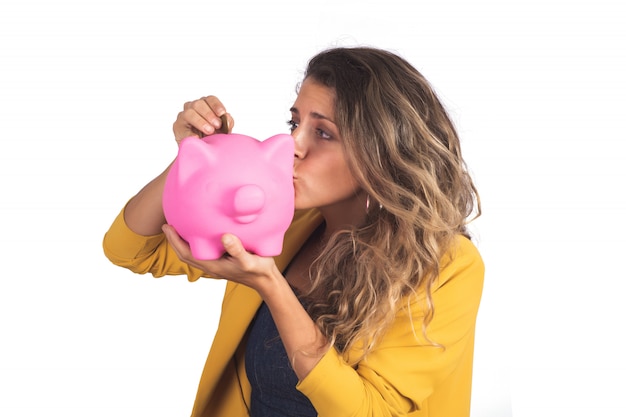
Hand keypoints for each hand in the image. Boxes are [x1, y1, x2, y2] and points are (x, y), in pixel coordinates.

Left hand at [161, 224, 280, 293]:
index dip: (175, 241)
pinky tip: (203, 229)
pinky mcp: (223, 259)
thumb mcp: (249, 261)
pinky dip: (198, 240)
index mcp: (212, 265)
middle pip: (185, 253)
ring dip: (184, 240)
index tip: (167, 226)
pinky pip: (205, 249)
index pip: (186, 253)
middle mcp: (211, 264)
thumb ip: (237, 250)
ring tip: (181, 225)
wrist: (266, 280)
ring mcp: (216, 262)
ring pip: (194, 252)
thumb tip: (224, 237)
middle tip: (168, 223)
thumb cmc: (258, 271)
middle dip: (175, 240)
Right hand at [173, 95, 234, 144]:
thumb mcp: (222, 130)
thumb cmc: (212, 137)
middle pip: (199, 104)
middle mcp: (193, 107)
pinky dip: (190, 134)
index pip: (210, 99)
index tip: (222, 113)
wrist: (201, 151)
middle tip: (217, 125)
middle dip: (209, 114)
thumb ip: (227, 123)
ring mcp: (183, 116)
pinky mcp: (177, 127)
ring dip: (200, 122)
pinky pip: (182, 129)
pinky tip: (197, 138)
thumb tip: (227, 119)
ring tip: (209, 132)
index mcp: (205, 105)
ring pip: (189, 113)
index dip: (216, 105)